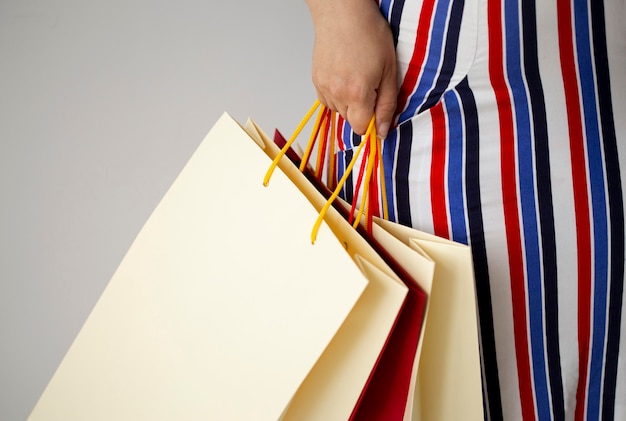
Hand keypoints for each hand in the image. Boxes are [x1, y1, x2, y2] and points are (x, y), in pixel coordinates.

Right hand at [306, 0, 396, 137]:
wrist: (343, 12)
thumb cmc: (369, 34)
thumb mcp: (389, 70)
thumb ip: (386, 105)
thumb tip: (381, 131)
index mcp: (357, 93)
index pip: (361, 128)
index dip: (372, 123)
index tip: (378, 110)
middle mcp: (336, 94)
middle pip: (350, 120)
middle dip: (362, 110)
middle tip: (371, 86)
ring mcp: (323, 87)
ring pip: (338, 110)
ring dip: (349, 103)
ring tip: (357, 78)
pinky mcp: (316, 80)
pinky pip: (327, 100)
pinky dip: (337, 95)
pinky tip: (345, 77)